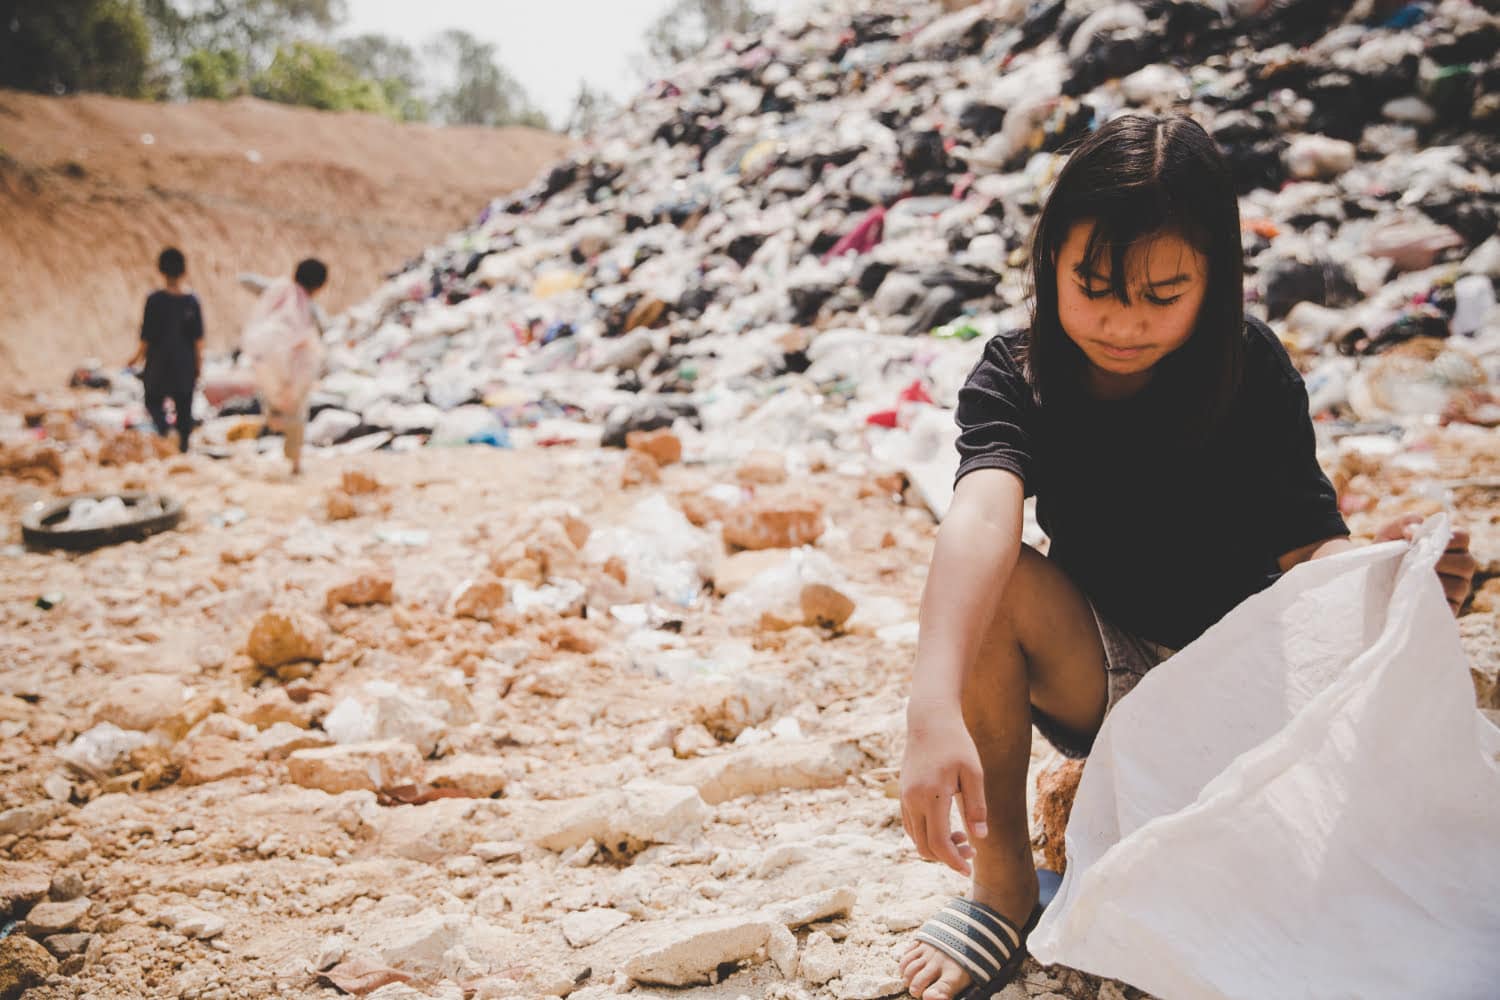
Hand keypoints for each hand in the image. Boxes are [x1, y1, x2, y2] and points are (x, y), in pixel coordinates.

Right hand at [900, 706, 987, 876]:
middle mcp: (912, 799)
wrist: (929, 720)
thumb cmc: (956, 743)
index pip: (938, 843)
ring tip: (961, 835)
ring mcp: (904, 796)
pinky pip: (911, 824)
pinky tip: (945, 826)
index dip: (954, 861)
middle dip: (947, 857)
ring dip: (936, 846)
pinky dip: (926, 834)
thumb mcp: (974, 773)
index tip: (969, 870)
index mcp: (931, 796)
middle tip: (971, 851)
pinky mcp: (903, 792)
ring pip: (915, 837)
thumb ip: (977, 806)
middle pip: (924, 846)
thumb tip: (980, 838)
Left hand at [1376, 514, 1476, 614]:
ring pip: (1460, 585)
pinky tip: (1415, 593)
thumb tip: (1416, 530)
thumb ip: (1403, 522)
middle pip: (1467, 562)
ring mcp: (1456, 590)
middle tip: (1415, 562)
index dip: (1447, 538)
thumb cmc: (1384, 557)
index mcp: (1449, 546)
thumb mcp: (1388, 535)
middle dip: (1441, 561)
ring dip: (1435, 580)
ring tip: (1411, 578)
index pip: (1463, 537)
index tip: (1424, 541)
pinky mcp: (1447, 609)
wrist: (1370, 587)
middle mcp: (1458, 568)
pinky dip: (1432, 598)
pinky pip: (1451, 605)